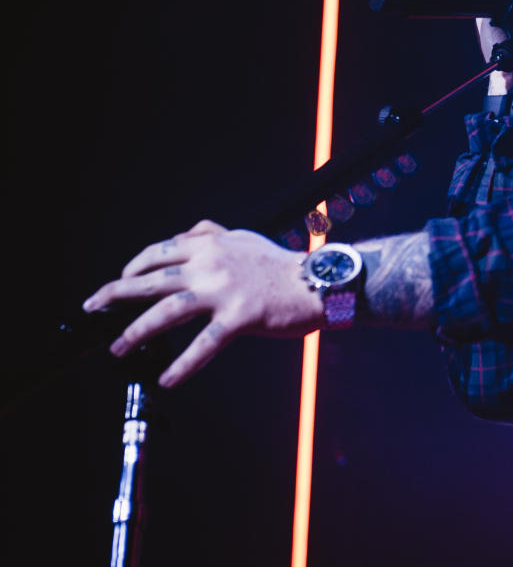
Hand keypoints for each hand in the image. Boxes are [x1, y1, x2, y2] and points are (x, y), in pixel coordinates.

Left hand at [83, 220, 323, 386]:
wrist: (319, 281)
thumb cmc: (282, 265)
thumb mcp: (244, 238)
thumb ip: (213, 234)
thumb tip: (187, 234)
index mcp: (211, 245)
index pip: (158, 253)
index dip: (132, 268)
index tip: (119, 282)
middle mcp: (212, 264)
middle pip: (151, 279)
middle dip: (115, 295)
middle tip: (93, 308)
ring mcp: (225, 291)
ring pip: (168, 312)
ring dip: (137, 332)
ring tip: (118, 348)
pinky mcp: (241, 317)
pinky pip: (204, 344)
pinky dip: (183, 365)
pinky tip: (167, 379)